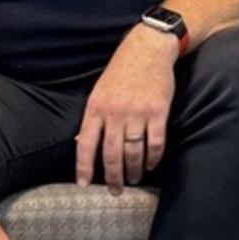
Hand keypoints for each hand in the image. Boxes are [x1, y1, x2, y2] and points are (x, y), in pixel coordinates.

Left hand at [75, 25, 178, 192]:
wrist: (148, 49)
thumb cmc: (122, 71)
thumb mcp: (99, 91)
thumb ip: (92, 118)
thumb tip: (80, 143)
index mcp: (96, 107)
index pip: (85, 144)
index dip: (83, 167)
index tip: (83, 184)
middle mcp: (115, 112)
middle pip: (111, 154)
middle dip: (113, 177)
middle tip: (116, 190)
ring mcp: (137, 112)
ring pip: (134, 152)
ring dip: (134, 170)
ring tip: (135, 179)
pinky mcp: (158, 111)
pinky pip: (155, 142)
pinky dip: (154, 158)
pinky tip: (152, 164)